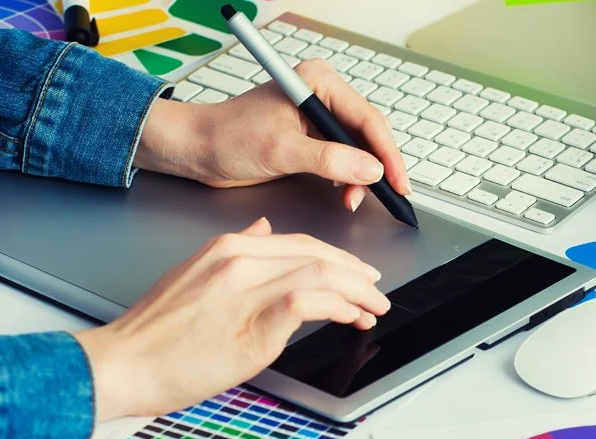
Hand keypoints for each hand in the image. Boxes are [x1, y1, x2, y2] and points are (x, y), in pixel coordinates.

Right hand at [73, 218, 390, 420]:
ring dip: (356, 292)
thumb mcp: (193, 274)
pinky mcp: (252, 325)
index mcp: (227, 247)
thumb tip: (264, 230)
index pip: (299, 243)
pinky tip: (349, 317)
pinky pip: (309, 304)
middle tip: (376, 290)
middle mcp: (238, 260)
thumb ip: (236, 252)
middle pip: (317, 255)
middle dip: (355, 273)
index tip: (357, 273)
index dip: (337, 258)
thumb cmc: (155, 334)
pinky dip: (337, 308)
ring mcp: (245, 291)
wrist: (121, 364)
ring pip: (320, 275)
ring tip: (371, 308)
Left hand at [134, 59, 409, 211]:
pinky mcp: (312, 137)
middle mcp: (322, 95)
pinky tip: (345, 194)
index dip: (388, 154)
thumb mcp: (282, 151)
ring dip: (361, 178)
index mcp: (318, 83)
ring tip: (352, 199)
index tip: (398, 182)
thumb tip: (370, 170)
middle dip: (376, 169)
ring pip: (359, 149)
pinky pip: (344, 157)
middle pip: (369, 134)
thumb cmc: (227, 137)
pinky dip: (348, 179)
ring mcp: (318, 116)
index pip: (368, 119)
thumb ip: (330, 160)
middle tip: (385, 197)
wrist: (197, 149)